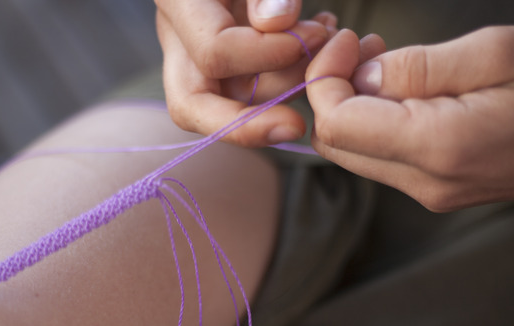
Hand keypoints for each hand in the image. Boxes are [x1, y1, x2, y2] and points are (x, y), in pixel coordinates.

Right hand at [156, 0, 335, 145]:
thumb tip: (277, 24)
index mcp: (180, 0)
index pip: (215, 55)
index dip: (268, 56)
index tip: (317, 34)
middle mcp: (180, 34)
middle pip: (194, 107)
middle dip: (247, 124)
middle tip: (299, 123)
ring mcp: (199, 50)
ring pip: (233, 101)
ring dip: (290, 86)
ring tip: (333, 40)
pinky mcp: (228, 56)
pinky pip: (255, 86)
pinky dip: (294, 75)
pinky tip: (325, 36)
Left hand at [305, 26, 513, 210]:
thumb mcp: (497, 51)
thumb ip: (418, 66)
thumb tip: (361, 76)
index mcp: (437, 148)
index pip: (336, 125)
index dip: (325, 79)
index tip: (347, 41)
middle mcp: (426, 182)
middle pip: (335, 144)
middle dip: (332, 91)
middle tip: (362, 47)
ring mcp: (431, 192)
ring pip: (354, 152)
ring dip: (353, 104)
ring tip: (384, 60)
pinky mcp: (438, 190)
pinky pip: (382, 157)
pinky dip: (375, 121)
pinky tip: (402, 88)